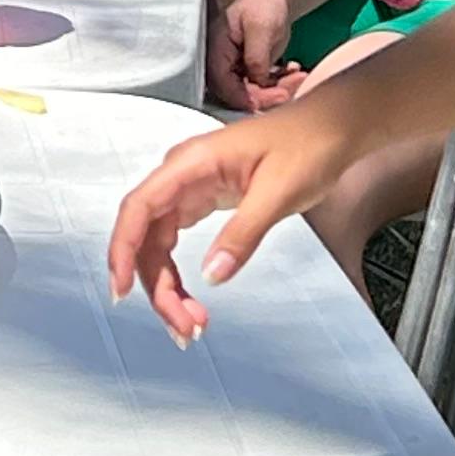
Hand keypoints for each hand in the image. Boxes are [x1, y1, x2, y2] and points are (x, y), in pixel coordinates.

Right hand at [106, 112, 328, 338]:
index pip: (140, 207)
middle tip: (184, 327)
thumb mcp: (280, 192)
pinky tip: (191, 299)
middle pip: (146, 235)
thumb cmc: (308, 147)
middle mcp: (182, 174)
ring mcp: (190, 188)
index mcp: (192, 163)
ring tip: (191, 325)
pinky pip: (175, 241)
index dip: (123, 250)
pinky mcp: (203, 200)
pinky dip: (178, 274)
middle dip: (157, 285)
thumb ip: (244, 233)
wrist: (331, 128)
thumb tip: (211, 276)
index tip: (122, 291)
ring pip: (158, 244)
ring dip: (166, 286)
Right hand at [208, 0, 300, 110]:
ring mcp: (239, 67)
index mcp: (217, 48)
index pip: (221, 82)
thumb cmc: (264, 4)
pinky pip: (265, 87)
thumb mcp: (260, 27)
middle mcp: (224, 61)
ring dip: (278, 89)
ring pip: (255, 92)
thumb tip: (257, 82)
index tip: (260, 104)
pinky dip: (282, 84)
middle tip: (288, 92)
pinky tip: (295, 71)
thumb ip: (255, 56)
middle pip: (237, 92)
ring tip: (300, 77)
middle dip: (265, 96)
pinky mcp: (253, 70)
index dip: (239, 97)